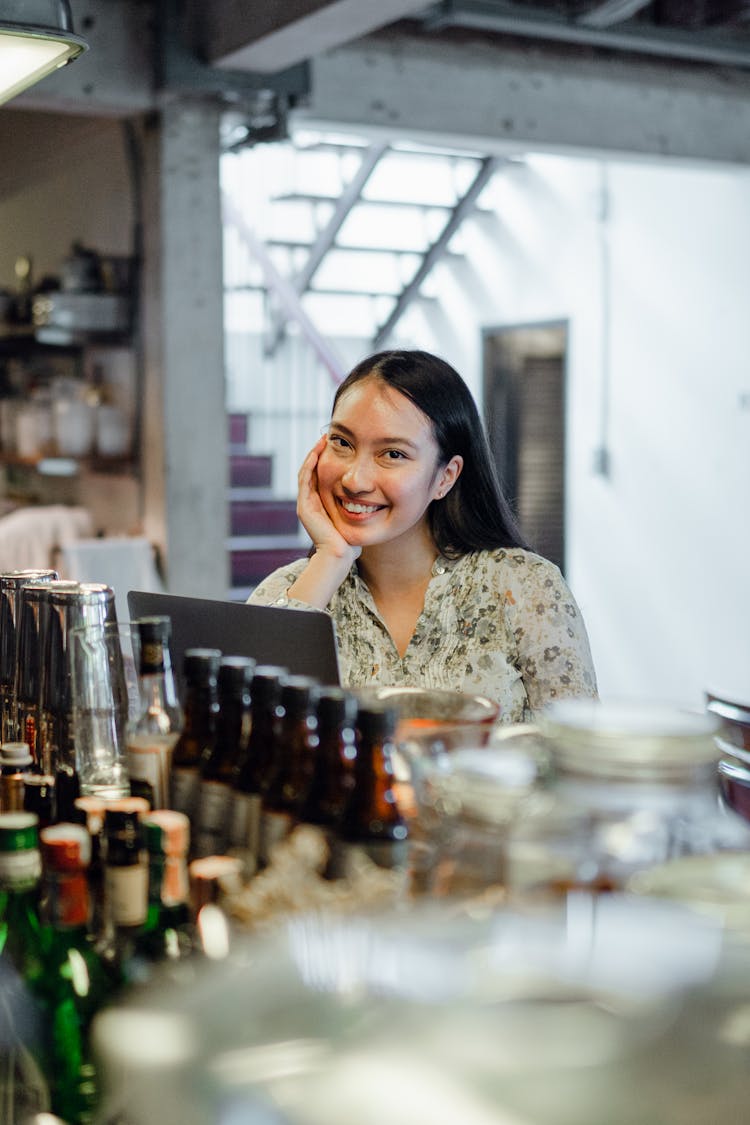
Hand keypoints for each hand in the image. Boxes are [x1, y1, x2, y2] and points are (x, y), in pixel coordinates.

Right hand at [297, 436, 360, 563]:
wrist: (339, 557)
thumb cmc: (350, 543)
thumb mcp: (355, 519)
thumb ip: (358, 508)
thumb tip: (371, 499)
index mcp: (320, 505)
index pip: (320, 476)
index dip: (326, 460)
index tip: (337, 445)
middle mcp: (310, 503)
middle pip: (311, 471)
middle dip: (318, 453)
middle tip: (327, 436)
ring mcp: (305, 505)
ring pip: (306, 472)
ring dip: (313, 455)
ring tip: (322, 440)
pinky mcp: (304, 507)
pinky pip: (305, 480)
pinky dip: (310, 465)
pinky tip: (317, 454)